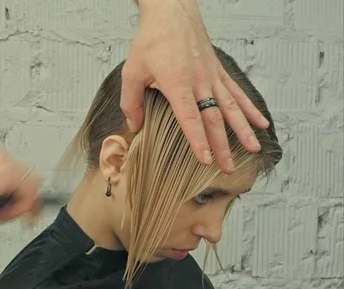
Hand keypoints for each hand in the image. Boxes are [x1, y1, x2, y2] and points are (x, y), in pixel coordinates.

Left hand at [121, 0, 269, 172]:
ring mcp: (212, 76)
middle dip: (222, 145)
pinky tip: (261, 122)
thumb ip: (131, 102)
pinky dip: (250, 108)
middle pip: (214, 118)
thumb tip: (135, 126)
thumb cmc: (152, 40)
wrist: (171, 13)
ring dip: (243, 130)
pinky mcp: (218, 71)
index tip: (205, 160)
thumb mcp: (132, 71)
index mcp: (177, 83)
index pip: (190, 119)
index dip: (198, 141)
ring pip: (231, 107)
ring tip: (253, 150)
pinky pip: (237, 92)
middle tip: (228, 168)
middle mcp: (199, 82)